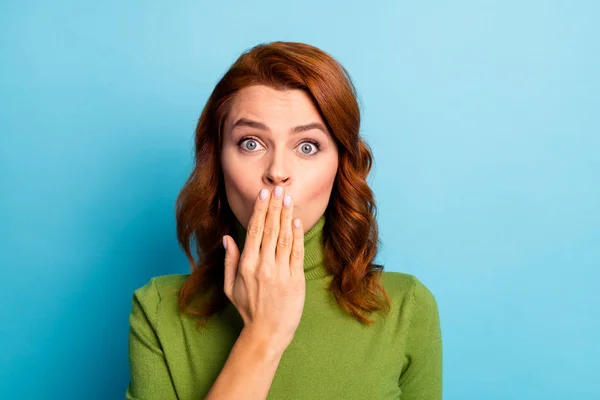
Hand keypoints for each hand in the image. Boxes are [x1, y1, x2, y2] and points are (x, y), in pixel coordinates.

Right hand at [222, 186, 305, 350]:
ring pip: (284, 237)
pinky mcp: (295, 279)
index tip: (263, 195)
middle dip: (274, 207)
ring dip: (286, 216)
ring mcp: (281, 272)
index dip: (260, 211)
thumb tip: (227, 237)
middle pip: (270, 229)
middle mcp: (263, 266)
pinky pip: (296, 252)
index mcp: (247, 265)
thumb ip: (230, 261)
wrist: (268, 332)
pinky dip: (297, 235)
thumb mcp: (230, 287)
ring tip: (288, 199)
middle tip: (278, 189)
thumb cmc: (248, 309)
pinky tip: (296, 221)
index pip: (254, 231)